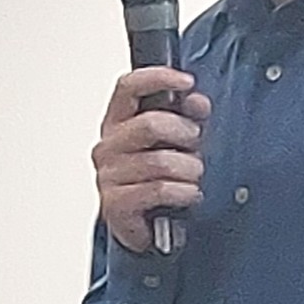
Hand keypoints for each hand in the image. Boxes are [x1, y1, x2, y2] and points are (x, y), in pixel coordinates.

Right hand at [94, 66, 209, 254]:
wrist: (151, 225)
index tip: (186, 83)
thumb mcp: (179, 140)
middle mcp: (108, 147)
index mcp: (119, 123)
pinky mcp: (114, 205)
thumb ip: (188, 116)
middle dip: (185, 134)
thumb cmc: (162, 178)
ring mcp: (108, 176)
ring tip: (193, 177)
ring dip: (189, 170)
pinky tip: (188, 194)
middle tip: (195, 146)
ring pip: (160, 162)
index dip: (158, 78)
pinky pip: (159, 190)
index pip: (128, 87)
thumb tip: (196, 102)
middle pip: (150, 124)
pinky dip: (183, 193)